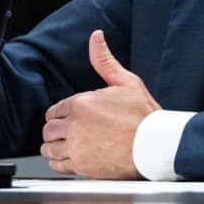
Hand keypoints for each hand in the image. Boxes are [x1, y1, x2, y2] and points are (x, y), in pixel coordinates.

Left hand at [40, 30, 159, 178]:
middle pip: (48, 129)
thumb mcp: (126, 81)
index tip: (66, 117)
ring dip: (53, 146)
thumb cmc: (143, 115)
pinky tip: (64, 159)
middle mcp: (74, 126)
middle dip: (54, 129)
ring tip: (62, 145)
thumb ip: (104, 60)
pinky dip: (57, 162)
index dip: (60, 114)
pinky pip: (57, 165)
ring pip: (49, 148)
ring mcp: (77, 148)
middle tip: (64, 131)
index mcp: (80, 104)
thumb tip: (96, 37)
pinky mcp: (82, 167)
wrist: (154, 145)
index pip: (54, 110)